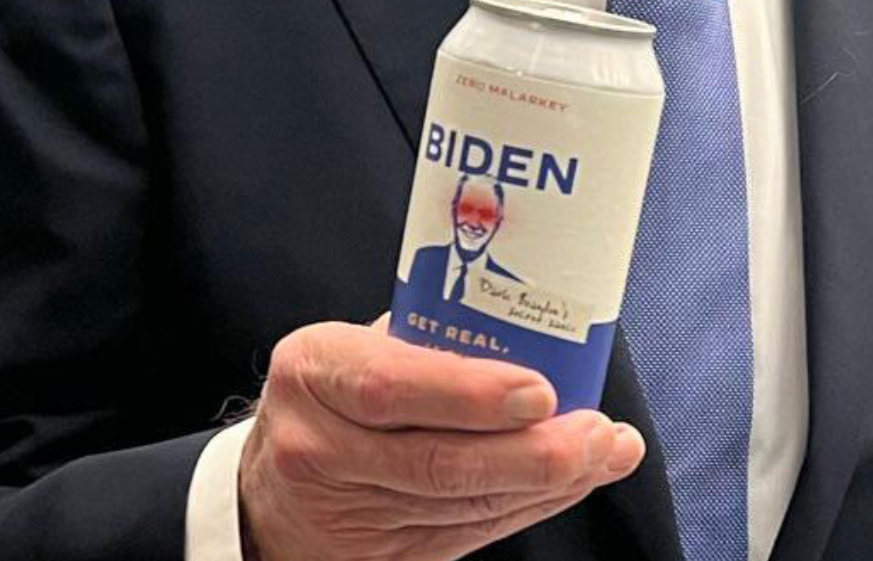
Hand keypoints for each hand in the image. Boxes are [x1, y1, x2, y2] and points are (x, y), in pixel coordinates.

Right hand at [236, 316, 644, 560]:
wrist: (270, 491)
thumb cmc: (330, 397)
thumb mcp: (354, 348)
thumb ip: (427, 341)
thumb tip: (537, 334)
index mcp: (314, 369)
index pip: (391, 384)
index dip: (471, 394)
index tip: (540, 392)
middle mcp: (319, 445)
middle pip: (437, 462)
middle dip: (532, 453)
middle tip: (596, 433)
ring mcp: (345, 509)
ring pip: (461, 505)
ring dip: (545, 483)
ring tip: (602, 452)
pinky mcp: (379, 556)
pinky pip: (466, 534)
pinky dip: (525, 508)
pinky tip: (567, 483)